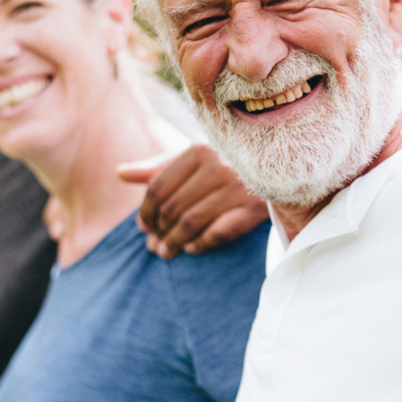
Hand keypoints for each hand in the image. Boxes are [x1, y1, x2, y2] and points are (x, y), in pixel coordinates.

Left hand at [121, 145, 269, 258]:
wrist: (281, 166)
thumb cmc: (228, 161)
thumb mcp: (194, 157)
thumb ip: (158, 167)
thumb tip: (120, 173)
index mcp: (199, 149)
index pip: (158, 188)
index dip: (144, 211)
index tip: (142, 226)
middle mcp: (218, 165)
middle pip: (172, 208)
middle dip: (158, 232)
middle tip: (152, 245)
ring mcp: (238, 187)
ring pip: (191, 223)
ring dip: (174, 243)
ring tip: (165, 252)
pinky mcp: (253, 208)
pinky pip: (218, 232)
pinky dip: (200, 244)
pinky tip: (191, 248)